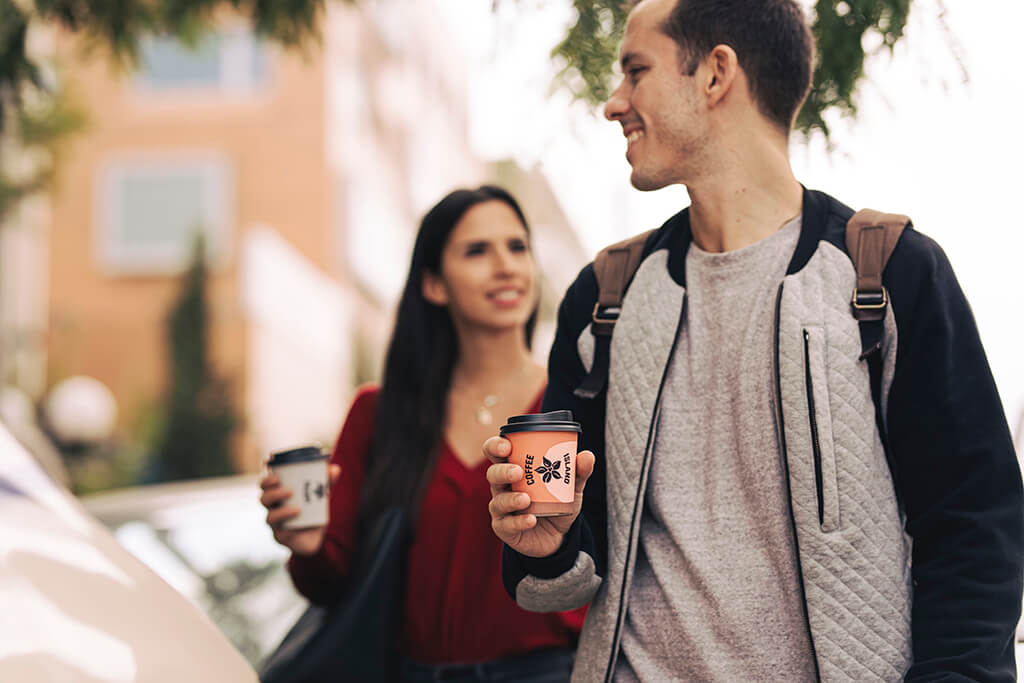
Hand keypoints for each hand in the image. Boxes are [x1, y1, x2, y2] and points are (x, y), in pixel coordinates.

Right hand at [259, 464, 340, 555]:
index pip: (265, 485)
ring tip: (298, 509)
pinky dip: (290, 528)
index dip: (266, 478)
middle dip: (272, 492)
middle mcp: (273, 508)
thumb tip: (335, 469)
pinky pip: (280, 533)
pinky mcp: (281, 537)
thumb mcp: (321, 494)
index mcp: (278, 494)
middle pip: (264, 498)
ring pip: (270, 517)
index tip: (273, 471)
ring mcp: (276, 524)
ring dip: (282, 512)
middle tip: (287, 488)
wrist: (316, 536)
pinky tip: (299, 523)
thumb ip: (327, 482)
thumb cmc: (313, 510)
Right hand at [485, 436, 594, 558]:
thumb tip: (587, 456)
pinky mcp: (505, 529)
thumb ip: (578, 471)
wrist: (559, 535)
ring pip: (498, 501)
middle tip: (518, 471)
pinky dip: (518, 521)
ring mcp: (502, 508)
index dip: (495, 446)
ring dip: (510, 499)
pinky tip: (531, 519)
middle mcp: (504, 486)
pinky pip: (507, 525)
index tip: (506, 446)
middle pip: (492, 474)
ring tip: (526, 499)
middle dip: (502, 471)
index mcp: (513, 467)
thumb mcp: (571, 486)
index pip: (496, 452)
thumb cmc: (557, 502)